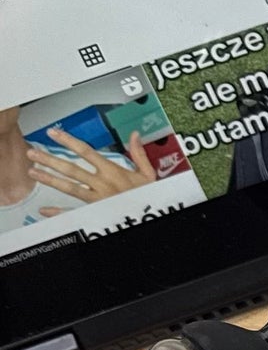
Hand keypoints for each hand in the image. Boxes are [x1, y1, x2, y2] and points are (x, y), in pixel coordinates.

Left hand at [27, 125, 157, 200]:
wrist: (152, 216)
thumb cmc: (148, 196)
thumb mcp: (148, 174)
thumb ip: (139, 154)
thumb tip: (134, 135)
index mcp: (112, 171)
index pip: (86, 152)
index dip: (68, 141)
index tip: (53, 133)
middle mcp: (101, 184)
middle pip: (72, 169)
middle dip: (50, 160)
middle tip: (32, 153)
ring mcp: (96, 199)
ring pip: (69, 187)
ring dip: (50, 179)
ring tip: (33, 172)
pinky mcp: (95, 213)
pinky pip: (74, 213)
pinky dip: (58, 213)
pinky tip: (44, 211)